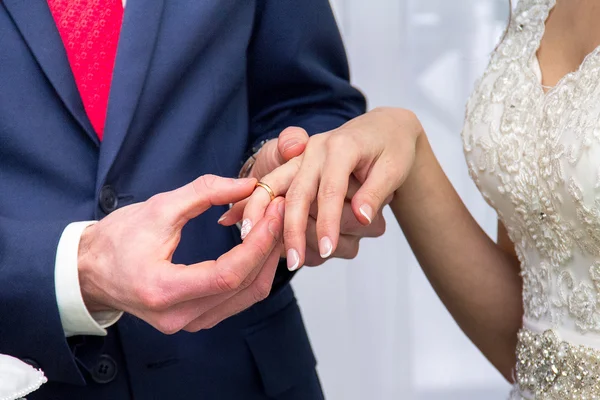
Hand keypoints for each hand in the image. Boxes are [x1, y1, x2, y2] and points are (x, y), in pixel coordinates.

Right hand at [77, 175, 284, 333]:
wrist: (91, 271)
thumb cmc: (117, 240)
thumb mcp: (158, 207)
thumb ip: (205, 192)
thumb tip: (248, 184)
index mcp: (164, 290)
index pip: (228, 274)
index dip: (258, 243)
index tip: (275, 212)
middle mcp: (179, 317)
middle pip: (245, 287)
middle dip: (269, 247)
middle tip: (281, 212)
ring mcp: (189, 323)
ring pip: (247, 296)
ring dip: (266, 260)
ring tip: (275, 226)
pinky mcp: (196, 320)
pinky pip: (237, 300)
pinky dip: (253, 272)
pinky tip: (259, 247)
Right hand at [223, 108, 421, 269]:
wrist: (380, 126)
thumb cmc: (391, 146)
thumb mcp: (394, 166)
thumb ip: (375, 191)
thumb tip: (363, 217)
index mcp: (341, 147)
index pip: (330, 192)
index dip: (326, 223)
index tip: (326, 251)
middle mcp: (315, 150)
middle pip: (296, 194)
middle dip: (292, 231)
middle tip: (293, 263)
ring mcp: (301, 156)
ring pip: (275, 188)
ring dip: (266, 218)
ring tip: (261, 249)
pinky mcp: (294, 164)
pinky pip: (270, 184)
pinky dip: (253, 203)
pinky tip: (234, 221)